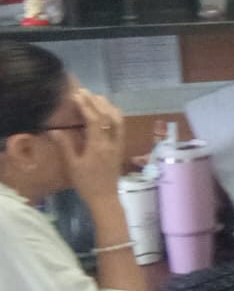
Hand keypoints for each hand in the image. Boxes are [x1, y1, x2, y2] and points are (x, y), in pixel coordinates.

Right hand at [50, 88, 125, 202]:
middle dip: (97, 102)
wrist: (105, 197)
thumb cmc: (87, 183)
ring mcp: (119, 144)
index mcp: (99, 146)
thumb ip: (65, 146)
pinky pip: (121, 126)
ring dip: (108, 107)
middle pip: (109, 117)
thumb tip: (54, 131)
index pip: (95, 120)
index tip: (77, 95)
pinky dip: (114, 115)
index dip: (86, 106)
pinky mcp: (121, 147)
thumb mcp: (72, 165)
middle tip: (86, 92)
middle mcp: (112, 142)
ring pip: (119, 120)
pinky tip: (107, 112)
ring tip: (96, 98)